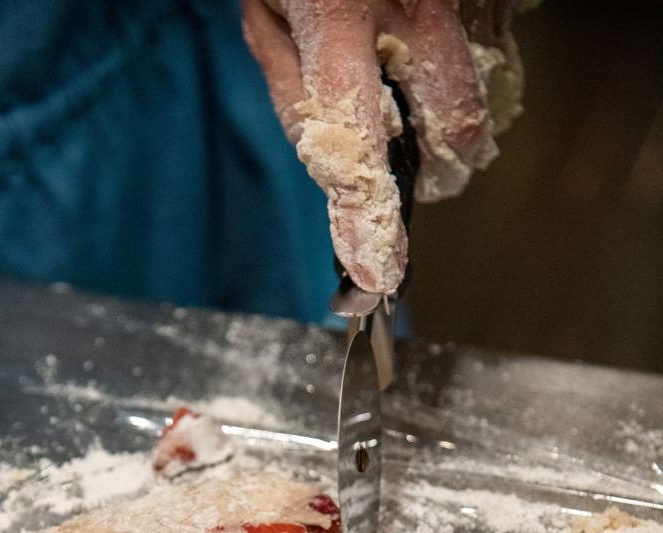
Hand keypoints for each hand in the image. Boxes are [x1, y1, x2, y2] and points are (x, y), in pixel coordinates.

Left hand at [243, 0, 529, 293]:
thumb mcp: (268, 16)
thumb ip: (294, 95)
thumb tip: (332, 177)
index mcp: (336, 15)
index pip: (355, 140)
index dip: (367, 216)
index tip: (377, 272)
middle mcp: (415, 7)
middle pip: (455, 131)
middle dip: (440, 173)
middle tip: (420, 179)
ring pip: (485, 101)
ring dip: (457, 128)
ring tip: (422, 108)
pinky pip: (497, 58)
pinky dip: (471, 79)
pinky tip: (436, 62)